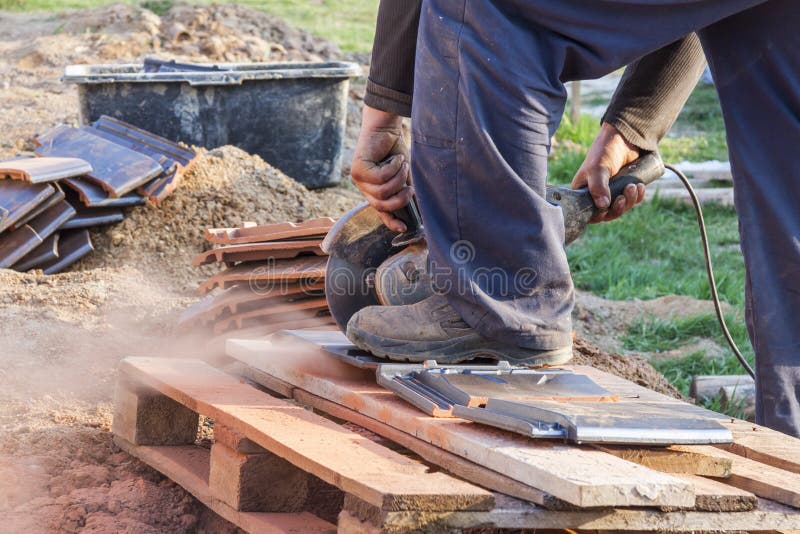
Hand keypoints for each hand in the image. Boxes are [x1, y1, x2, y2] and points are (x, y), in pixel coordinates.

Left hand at [350, 106, 412, 231]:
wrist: (386, 127)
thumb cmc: (395, 150)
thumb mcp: (404, 175)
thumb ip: (406, 191)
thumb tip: (419, 210)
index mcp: (374, 192)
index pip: (381, 212)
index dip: (391, 222)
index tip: (404, 228)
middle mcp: (364, 188)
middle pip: (382, 206)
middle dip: (400, 198)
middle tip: (410, 188)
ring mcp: (359, 180)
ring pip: (383, 192)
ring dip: (398, 178)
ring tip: (402, 164)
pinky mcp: (358, 170)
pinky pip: (380, 178)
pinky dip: (393, 168)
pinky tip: (395, 158)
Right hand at [571, 122, 644, 222]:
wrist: (625, 137)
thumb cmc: (605, 151)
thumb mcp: (598, 169)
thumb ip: (598, 187)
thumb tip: (603, 207)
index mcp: (584, 191)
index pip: (588, 212)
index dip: (598, 215)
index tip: (605, 210)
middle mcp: (596, 194)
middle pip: (607, 213)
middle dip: (618, 208)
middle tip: (623, 197)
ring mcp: (612, 192)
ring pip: (621, 208)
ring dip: (629, 201)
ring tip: (634, 187)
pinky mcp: (625, 188)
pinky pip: (632, 200)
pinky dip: (637, 197)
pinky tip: (640, 187)